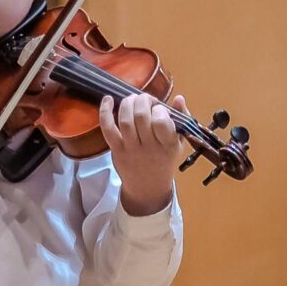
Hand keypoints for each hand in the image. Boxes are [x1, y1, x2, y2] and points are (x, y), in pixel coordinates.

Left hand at [100, 90, 184, 215]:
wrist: (147, 187)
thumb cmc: (164, 160)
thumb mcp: (178, 143)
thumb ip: (181, 119)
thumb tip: (179, 98)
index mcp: (168, 145)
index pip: (161, 122)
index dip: (159, 109)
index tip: (160, 109)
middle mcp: (149, 148)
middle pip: (141, 116)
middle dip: (142, 100)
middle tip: (145, 100)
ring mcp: (131, 149)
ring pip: (125, 120)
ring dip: (127, 103)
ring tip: (132, 99)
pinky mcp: (116, 150)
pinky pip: (108, 129)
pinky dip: (105, 112)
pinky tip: (107, 99)